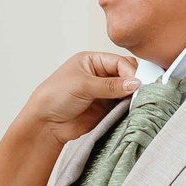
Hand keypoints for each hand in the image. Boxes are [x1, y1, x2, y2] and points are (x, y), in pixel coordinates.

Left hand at [22, 51, 139, 144]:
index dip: (130, 71)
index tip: (138, 83)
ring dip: (133, 97)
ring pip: (127, 91)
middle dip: (134, 83)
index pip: (119, 62)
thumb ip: (110, 85)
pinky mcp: (106, 109)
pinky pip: (123, 106)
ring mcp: (104, 92)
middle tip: (139, 93)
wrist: (46, 124)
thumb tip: (135, 83)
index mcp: (92, 61)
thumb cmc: (55, 97)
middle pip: (126, 75)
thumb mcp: (83, 85)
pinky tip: (132, 111)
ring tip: (138, 103)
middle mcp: (100, 74)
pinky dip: (129, 108)